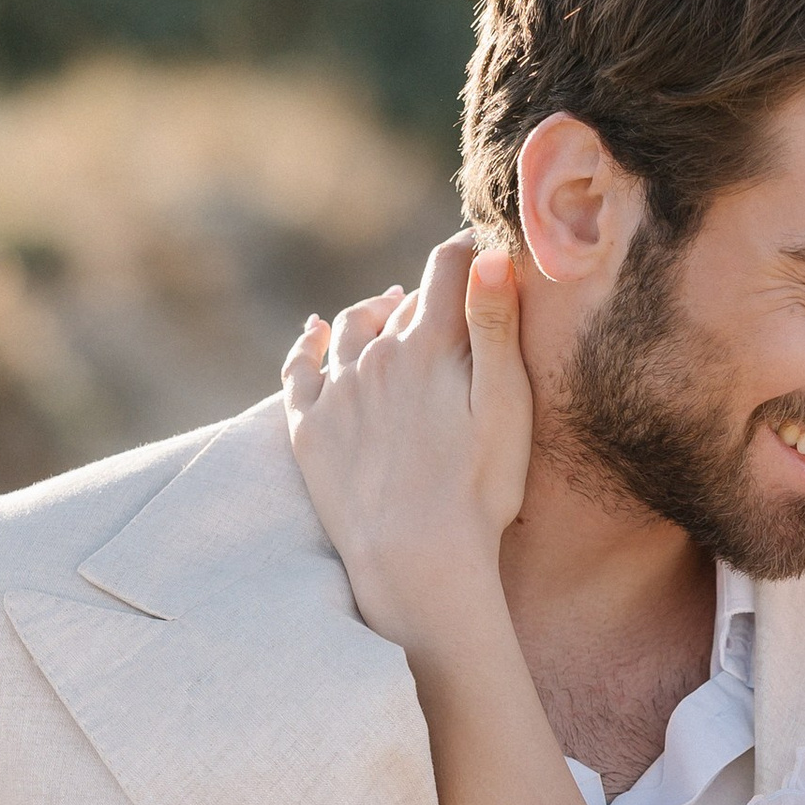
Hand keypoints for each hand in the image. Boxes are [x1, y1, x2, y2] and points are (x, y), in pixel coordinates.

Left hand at [282, 232, 530, 650]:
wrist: (416, 561)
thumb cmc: (478, 490)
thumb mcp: (506, 406)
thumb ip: (496, 326)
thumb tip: (490, 254)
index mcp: (430, 345)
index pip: (448, 268)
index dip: (469, 249)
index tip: (483, 244)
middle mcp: (376, 355)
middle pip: (403, 301)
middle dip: (428, 290)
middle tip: (449, 291)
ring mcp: (337, 391)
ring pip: (351, 327)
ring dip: (374, 312)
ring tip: (390, 310)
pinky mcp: (308, 428)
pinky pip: (299, 367)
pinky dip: (309, 343)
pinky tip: (315, 333)